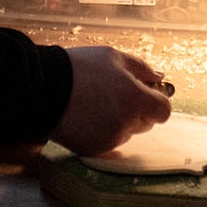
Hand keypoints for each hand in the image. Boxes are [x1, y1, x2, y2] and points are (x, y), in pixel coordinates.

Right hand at [51, 45, 171, 156]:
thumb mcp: (113, 57)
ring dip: (118, 122)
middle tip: (112, 96)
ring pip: (125, 133)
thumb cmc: (79, 68)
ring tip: (94, 105)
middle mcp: (126, 123)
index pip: (163, 111)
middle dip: (136, 111)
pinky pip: (106, 142)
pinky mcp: (93, 150)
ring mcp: (110, 139)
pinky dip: (100, 132)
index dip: (156, 102)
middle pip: (145, 123)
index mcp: (135, 99)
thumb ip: (142, 69)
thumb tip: (159, 78)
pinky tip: (84, 117)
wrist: (43, 87)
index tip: (145, 95)